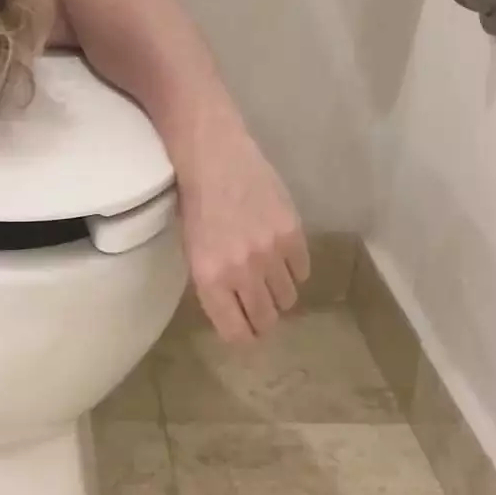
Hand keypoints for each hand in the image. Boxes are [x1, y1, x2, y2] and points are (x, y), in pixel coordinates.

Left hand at [174, 128, 310, 343]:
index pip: (237, 331)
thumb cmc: (196, 204)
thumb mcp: (193, 252)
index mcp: (209, 279)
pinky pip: (303, 271)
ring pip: (288, 298)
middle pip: (266, 319)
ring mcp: (270, 253)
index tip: (249, 332)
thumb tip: (237, 314)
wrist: (214, 157)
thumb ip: (214, 285)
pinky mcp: (292, 233)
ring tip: (272, 279)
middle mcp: (241, 272)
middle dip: (265, 320)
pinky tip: (284, 258)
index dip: (245, 337)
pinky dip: (295, 270)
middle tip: (264, 312)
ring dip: (281, 295)